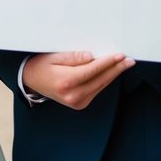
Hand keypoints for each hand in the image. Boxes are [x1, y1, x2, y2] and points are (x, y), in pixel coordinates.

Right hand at [20, 51, 134, 109]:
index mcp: (65, 82)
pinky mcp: (80, 104)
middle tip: (130, 60)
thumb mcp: (53, 57)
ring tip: (124, 64)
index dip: (108, 62)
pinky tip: (112, 72)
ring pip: (100, 86)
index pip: (92, 70)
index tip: (120, 56)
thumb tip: (91, 57)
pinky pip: (96, 90)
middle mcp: (72, 95)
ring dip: (113, 75)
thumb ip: (73, 57)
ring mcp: (77, 102)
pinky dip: (104, 80)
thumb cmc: (42, 65)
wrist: (31, 81)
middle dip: (116, 69)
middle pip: (100, 80)